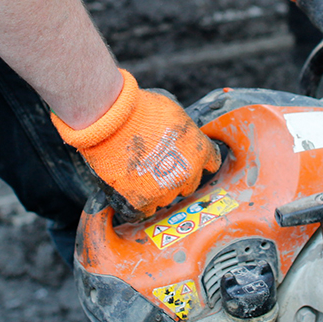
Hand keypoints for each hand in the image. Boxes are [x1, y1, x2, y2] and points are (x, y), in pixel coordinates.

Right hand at [52, 70, 220, 222]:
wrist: (111, 119)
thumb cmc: (140, 109)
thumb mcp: (174, 111)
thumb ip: (183, 130)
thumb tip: (178, 135)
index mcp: (199, 150)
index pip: (211, 163)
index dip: (197, 160)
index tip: (187, 159)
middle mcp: (187, 174)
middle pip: (189, 184)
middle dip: (176, 176)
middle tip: (158, 165)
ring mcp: (165, 191)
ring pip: (165, 199)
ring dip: (155, 190)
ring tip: (137, 173)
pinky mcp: (141, 202)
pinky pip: (143, 212)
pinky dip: (136, 204)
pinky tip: (128, 191)